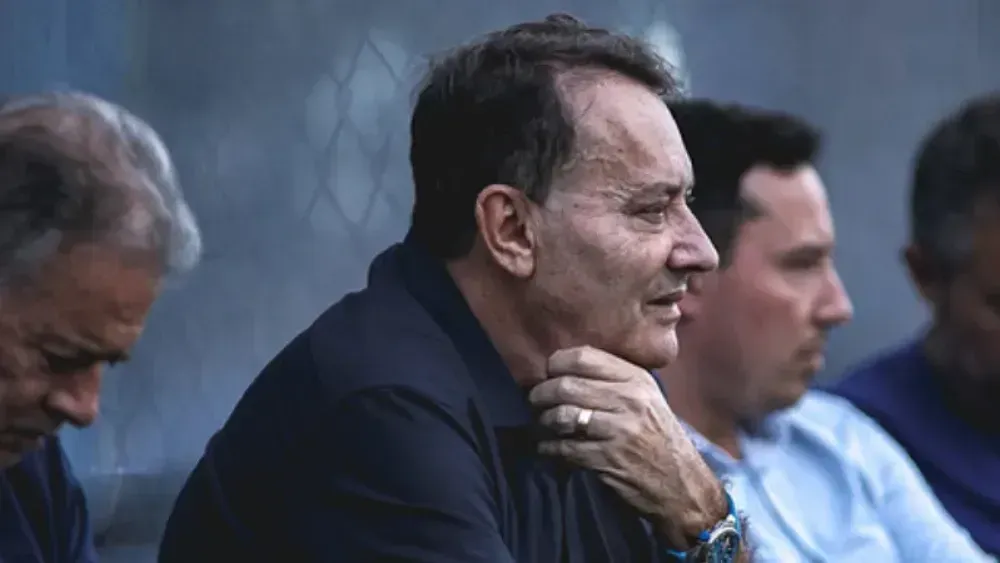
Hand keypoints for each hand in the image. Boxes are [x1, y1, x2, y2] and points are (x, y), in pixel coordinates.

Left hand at [528, 346, 727, 549]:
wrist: (681, 486)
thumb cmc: (659, 437)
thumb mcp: (647, 399)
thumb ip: (615, 379)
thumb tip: (566, 368)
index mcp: (636, 379)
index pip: (583, 357)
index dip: (556, 363)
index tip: (547, 373)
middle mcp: (628, 400)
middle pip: (566, 385)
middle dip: (541, 393)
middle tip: (534, 400)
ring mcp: (618, 430)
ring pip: (561, 415)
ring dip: (543, 420)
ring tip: (542, 424)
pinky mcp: (607, 459)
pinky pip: (564, 447)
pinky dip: (548, 447)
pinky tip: (547, 447)